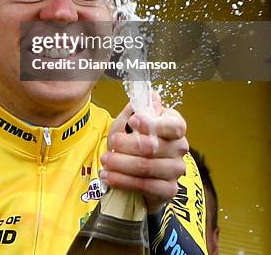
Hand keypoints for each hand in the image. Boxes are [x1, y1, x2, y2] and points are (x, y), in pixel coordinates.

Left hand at [100, 92, 187, 213]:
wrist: (139, 170)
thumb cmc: (135, 138)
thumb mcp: (131, 121)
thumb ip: (138, 109)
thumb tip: (150, 95)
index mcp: (175, 125)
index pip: (173, 125)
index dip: (153, 124)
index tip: (133, 121)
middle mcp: (180, 147)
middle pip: (153, 147)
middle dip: (126, 145)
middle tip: (110, 143)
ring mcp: (176, 169)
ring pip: (146, 167)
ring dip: (121, 164)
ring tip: (105, 161)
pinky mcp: (169, 189)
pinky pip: (145, 186)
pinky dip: (123, 181)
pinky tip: (109, 176)